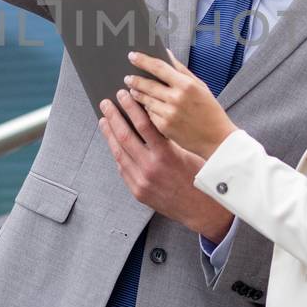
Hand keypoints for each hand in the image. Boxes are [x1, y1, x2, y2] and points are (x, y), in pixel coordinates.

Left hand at [97, 91, 233, 241]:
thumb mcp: (188, 153)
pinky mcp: (138, 192)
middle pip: (124, 136)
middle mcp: (150, 168)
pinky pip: (123, 168)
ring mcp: (141, 181)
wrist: (201, 210)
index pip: (143, 125)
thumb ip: (169, 138)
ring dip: (109, 134)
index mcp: (166, 155)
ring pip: (118, 152)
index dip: (131, 108)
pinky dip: (117, 152)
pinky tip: (114, 143)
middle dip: (113, 117)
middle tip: (106, 104)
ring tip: (104, 120)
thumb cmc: (199, 179)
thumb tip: (151, 117)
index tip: (123, 96)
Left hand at [122, 50, 236, 159]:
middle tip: (127, 77)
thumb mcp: (200, 86)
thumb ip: (182, 70)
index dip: (143, 60)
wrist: (217, 139)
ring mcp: (169, 113)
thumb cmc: (210, 110)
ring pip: (145, 100)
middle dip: (135, 80)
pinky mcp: (164, 127)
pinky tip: (145, 107)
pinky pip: (149, 114)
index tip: (132, 56)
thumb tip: (166, 53)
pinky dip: (146, 109)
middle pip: (147, 84)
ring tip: (133, 90)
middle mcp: (176, 98)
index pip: (159, 67)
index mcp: (186, 84)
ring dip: (137, 94)